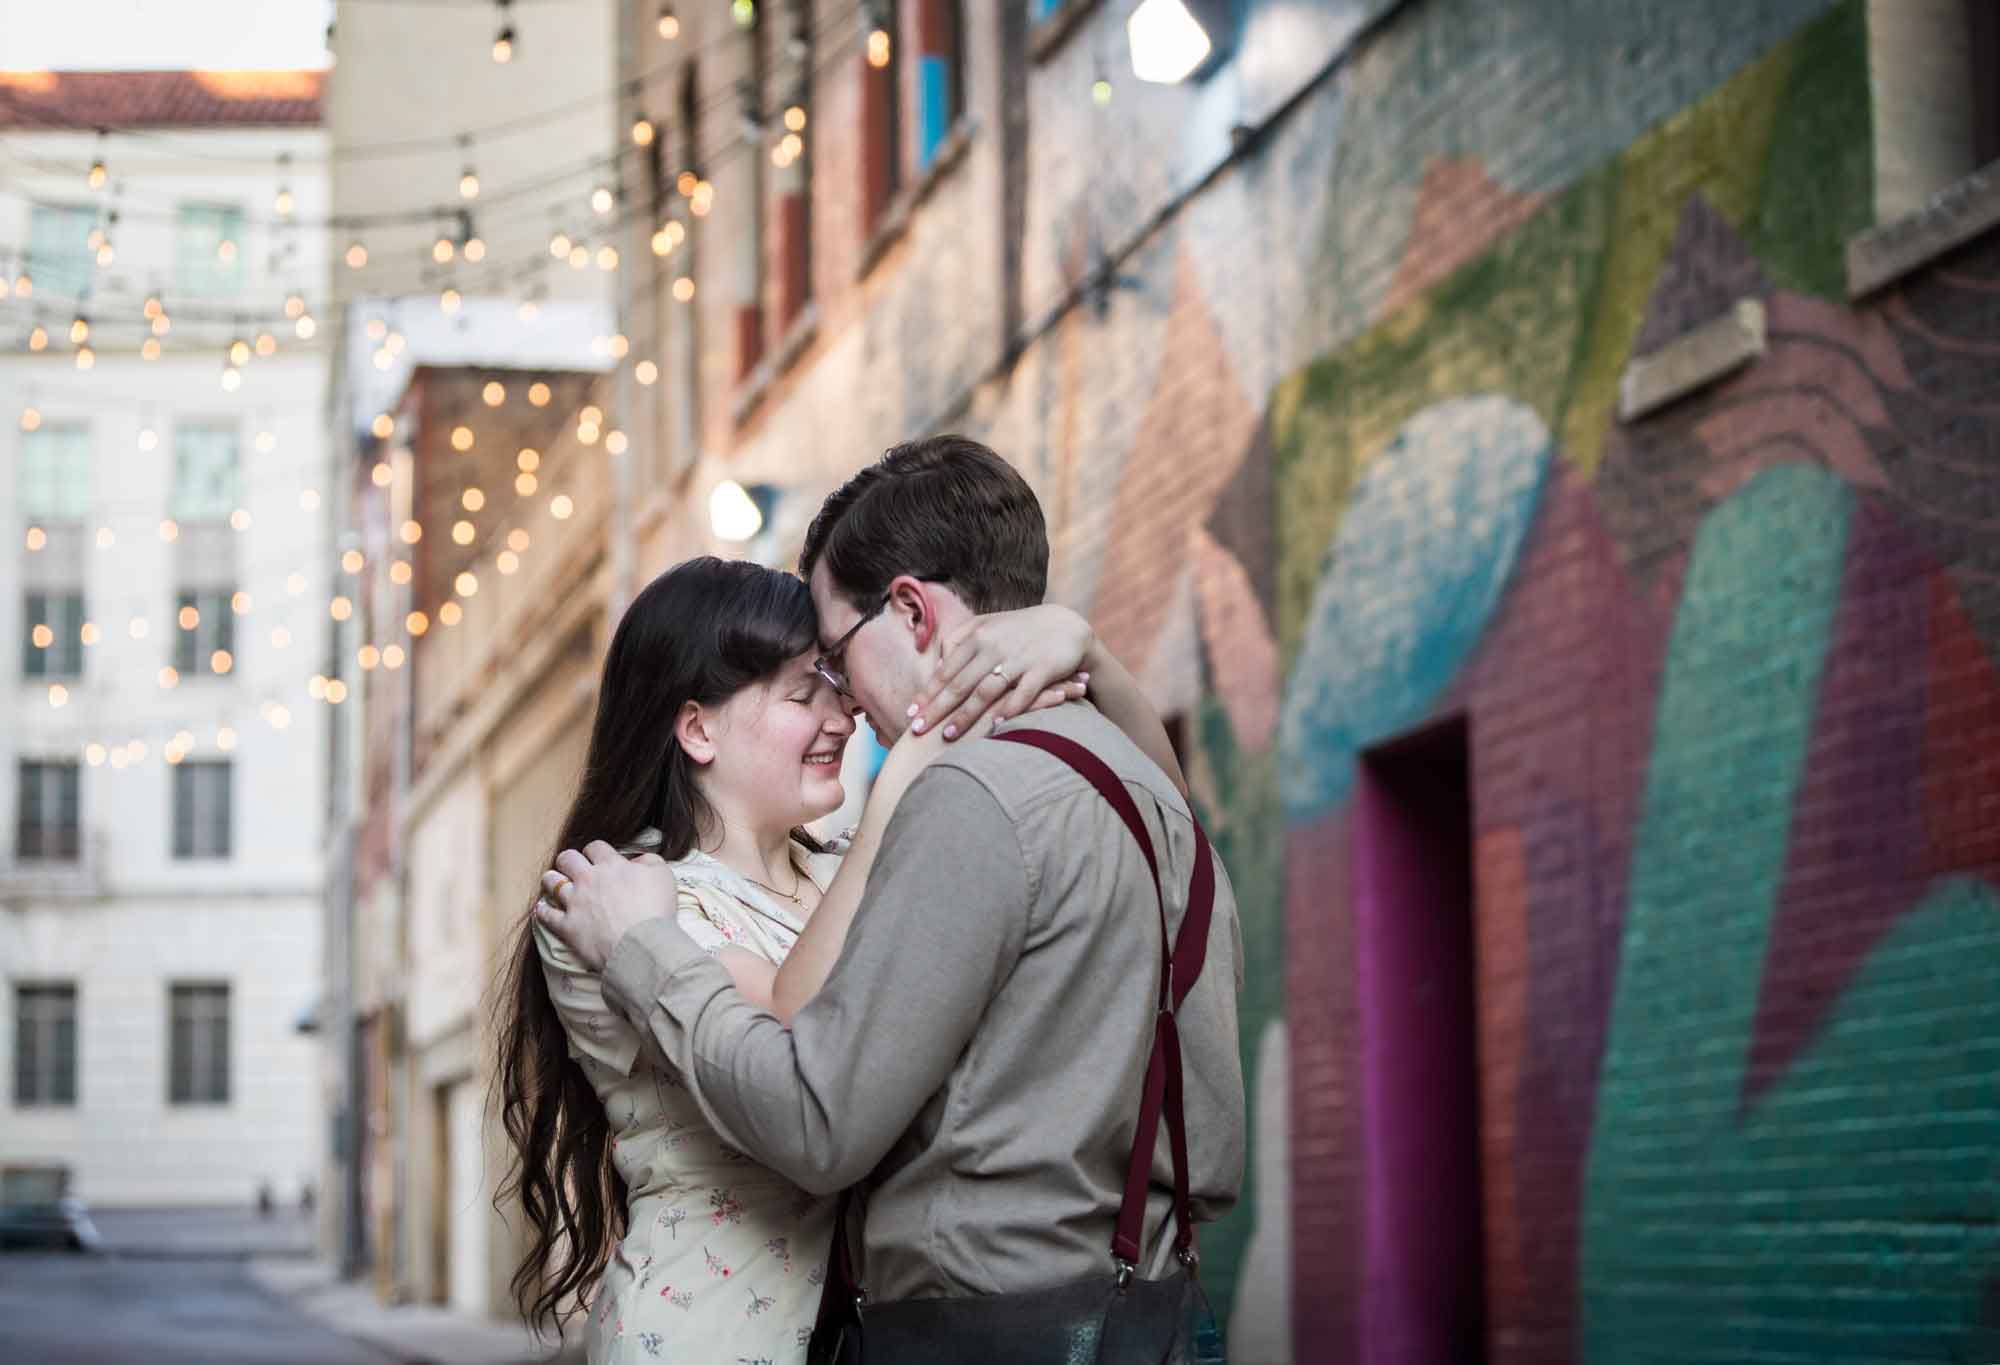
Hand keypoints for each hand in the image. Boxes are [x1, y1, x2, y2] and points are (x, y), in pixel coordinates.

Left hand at [533, 841, 676, 970]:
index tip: (598, 858)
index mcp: (611, 865)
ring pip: (552, 883)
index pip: (596, 847)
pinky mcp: (567, 926)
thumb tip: (637, 861)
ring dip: (552, 880)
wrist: (641, 944)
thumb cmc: (655, 910)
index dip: (595, 851)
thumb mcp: (663, 876)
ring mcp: (575, 902)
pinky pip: (546, 915)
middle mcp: (588, 879)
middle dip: (568, 860)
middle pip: (567, 859)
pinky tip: (543, 908)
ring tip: (554, 883)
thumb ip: (649, 861)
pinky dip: (543, 911)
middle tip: (573, 868)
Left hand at [911, 604, 1094, 740]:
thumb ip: (959, 639)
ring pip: (986, 691)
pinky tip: (995, 726)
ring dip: (965, 715)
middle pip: (960, 683)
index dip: (928, 693)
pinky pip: (1023, 693)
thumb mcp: (988, 624)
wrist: (1066, 625)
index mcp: (978, 636)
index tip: (911, 713)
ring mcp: (1018, 658)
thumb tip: (936, 662)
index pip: (947, 670)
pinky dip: (1009, 710)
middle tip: (918, 730)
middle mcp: (994, 647)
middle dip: (936, 709)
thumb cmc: (1020, 629)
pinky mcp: (1042, 669)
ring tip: (948, 735)